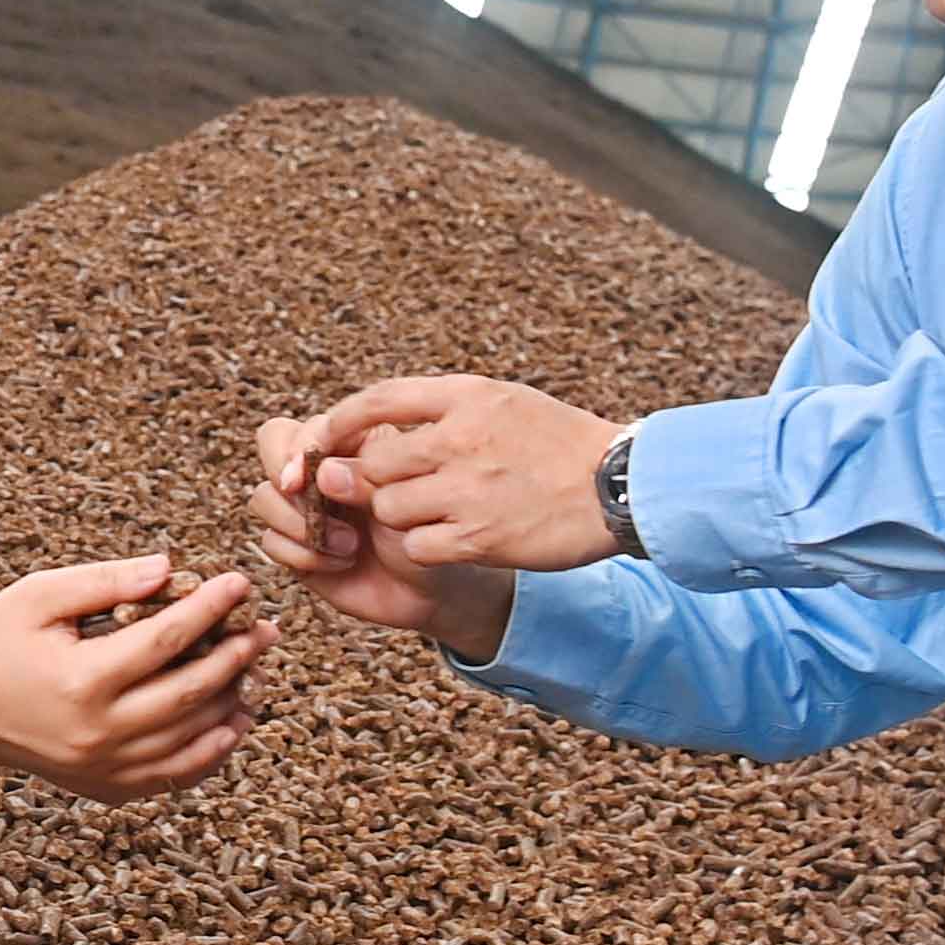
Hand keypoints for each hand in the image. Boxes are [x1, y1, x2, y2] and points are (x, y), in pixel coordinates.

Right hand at [0, 554, 265, 803]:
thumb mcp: (39, 596)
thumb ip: (104, 581)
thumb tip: (170, 568)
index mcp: (82, 680)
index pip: (168, 638)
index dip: (211, 607)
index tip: (239, 582)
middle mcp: (99, 732)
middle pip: (193, 692)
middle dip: (238, 655)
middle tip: (265, 627)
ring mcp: (106, 768)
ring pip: (195, 739)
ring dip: (235, 702)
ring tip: (256, 669)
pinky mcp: (107, 788)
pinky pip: (177, 775)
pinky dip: (213, 752)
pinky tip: (233, 721)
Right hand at [245, 409, 515, 659]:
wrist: (431, 584)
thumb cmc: (427, 528)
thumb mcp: (403, 494)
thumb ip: (364, 476)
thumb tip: (320, 472)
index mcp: (346, 442)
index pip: (301, 424)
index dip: (295, 448)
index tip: (302, 478)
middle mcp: (318, 469)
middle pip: (269, 446)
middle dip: (284, 480)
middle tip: (306, 501)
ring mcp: (302, 507)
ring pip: (263, 497)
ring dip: (299, 523)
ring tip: (348, 544)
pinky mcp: (294, 546)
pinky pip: (271, 542)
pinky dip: (303, 555)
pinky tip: (341, 563)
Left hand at [273, 376, 622, 580]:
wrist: (622, 485)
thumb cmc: (560, 442)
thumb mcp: (504, 400)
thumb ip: (444, 406)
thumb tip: (381, 418)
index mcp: (466, 397)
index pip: (377, 401)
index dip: (338, 424)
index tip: (321, 440)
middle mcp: (461, 439)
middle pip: (371, 463)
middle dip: (367, 482)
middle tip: (381, 493)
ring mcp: (469, 490)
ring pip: (389, 508)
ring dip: (399, 517)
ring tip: (431, 515)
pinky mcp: (480, 536)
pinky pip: (417, 546)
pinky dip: (423, 548)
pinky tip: (449, 541)